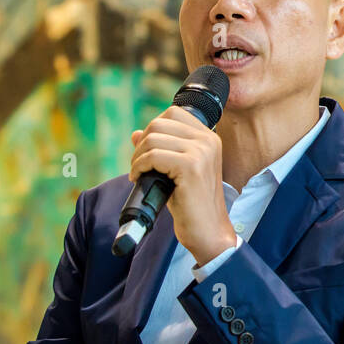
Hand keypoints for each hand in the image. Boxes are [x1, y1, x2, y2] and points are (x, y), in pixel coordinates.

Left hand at [129, 106, 235, 265]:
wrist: (207, 231)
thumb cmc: (191, 203)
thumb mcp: (175, 171)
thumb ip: (161, 149)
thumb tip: (135, 133)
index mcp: (209, 138)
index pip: (173, 113)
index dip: (152, 130)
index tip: (148, 152)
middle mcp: (208, 140)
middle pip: (159, 123)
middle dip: (141, 144)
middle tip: (139, 166)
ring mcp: (201, 152)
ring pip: (152, 138)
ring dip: (137, 157)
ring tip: (139, 174)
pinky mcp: (191, 166)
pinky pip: (152, 156)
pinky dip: (139, 167)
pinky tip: (139, 179)